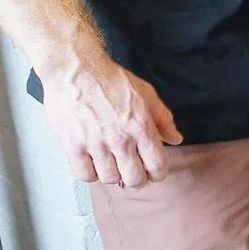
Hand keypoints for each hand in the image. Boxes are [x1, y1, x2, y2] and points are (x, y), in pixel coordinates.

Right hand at [41, 55, 181, 186]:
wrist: (76, 70)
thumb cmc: (111, 80)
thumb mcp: (147, 94)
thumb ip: (163, 119)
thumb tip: (175, 139)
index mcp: (141, 128)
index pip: (157, 166)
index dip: (158, 174)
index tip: (153, 172)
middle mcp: (120, 140)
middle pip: (135, 179)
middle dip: (137, 178)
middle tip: (132, 170)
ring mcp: (96, 145)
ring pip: (110, 179)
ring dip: (113, 174)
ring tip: (111, 163)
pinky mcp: (73, 146)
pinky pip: (85, 175)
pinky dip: (90, 173)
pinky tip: (92, 162)